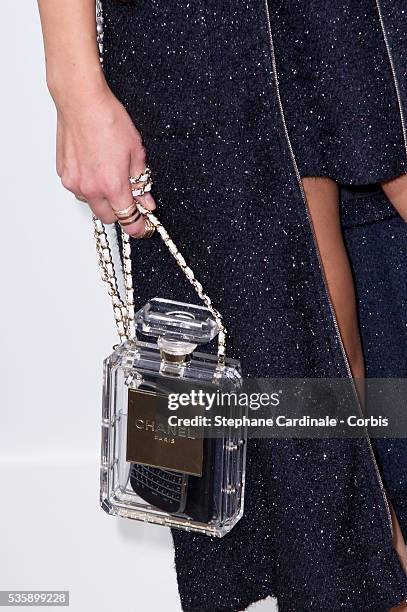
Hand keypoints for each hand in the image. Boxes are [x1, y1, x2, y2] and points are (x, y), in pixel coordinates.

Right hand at [55, 83, 155, 235]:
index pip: (128, 220)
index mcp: (112, 185)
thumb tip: (146, 201)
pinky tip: (94, 166)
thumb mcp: (136, 152)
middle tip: (128, 197)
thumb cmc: (108, 120)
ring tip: (108, 174)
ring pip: (92, 204)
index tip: (143, 228)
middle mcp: (91, 188)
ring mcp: (74, 182)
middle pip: (109, 218)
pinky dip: (88, 185)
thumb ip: (141, 182)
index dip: (138, 227)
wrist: (81, 101)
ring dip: (102, 198)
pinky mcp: (63, 174)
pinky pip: (79, 189)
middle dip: (120, 211)